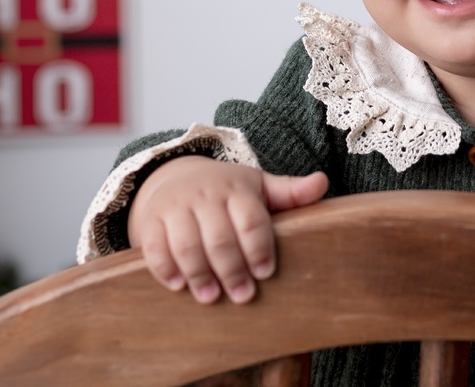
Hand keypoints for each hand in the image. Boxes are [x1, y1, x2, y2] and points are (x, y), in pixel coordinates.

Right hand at [126, 157, 328, 304]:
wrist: (176, 177)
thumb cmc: (227, 191)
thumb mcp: (259, 187)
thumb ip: (291, 192)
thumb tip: (323, 183)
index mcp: (237, 189)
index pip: (250, 219)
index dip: (258, 247)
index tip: (266, 273)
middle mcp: (205, 195)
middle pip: (219, 236)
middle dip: (232, 269)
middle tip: (243, 296)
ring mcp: (176, 207)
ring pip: (186, 243)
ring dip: (199, 274)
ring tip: (211, 298)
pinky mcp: (151, 221)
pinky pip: (154, 247)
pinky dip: (165, 268)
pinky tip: (179, 286)